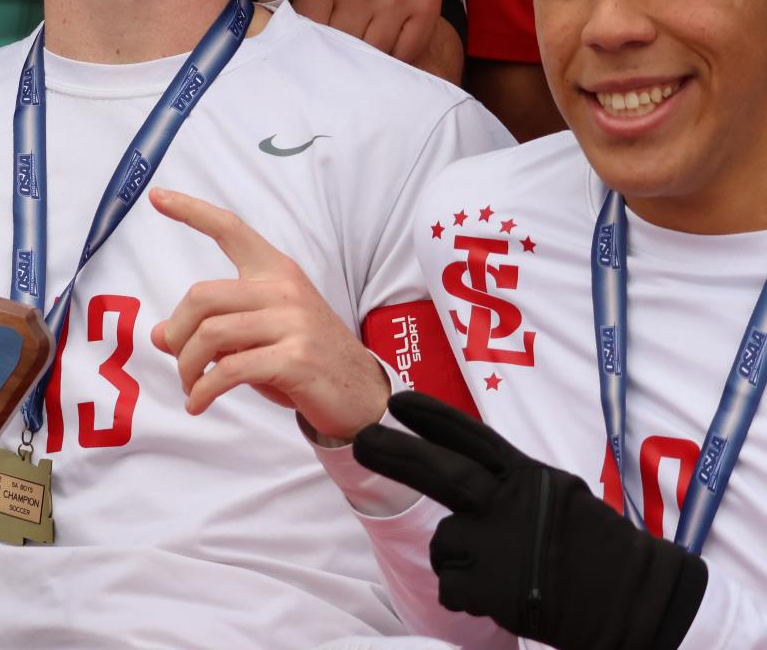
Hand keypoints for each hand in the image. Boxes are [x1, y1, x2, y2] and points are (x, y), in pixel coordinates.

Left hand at [148, 188, 388, 440]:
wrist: (362, 394)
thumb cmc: (304, 359)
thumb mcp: (258, 335)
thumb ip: (214, 326)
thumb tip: (159, 335)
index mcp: (275, 271)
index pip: (231, 230)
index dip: (192, 211)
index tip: (157, 196)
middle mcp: (283, 289)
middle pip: (201, 296)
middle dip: (177, 332)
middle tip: (178, 359)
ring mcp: (292, 322)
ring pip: (211, 333)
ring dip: (188, 365)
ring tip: (190, 385)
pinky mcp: (295, 359)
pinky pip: (230, 370)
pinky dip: (204, 390)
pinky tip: (198, 402)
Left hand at [259, 0, 445, 72]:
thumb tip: (254, 36)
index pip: (311, 35)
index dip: (305, 52)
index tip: (304, 61)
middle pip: (344, 49)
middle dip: (334, 61)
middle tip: (329, 71)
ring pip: (376, 56)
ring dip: (365, 64)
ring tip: (355, 64)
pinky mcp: (427, 3)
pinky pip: (409, 52)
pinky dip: (395, 61)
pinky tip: (383, 57)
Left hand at [355, 391, 707, 649]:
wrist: (642, 602)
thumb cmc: (599, 552)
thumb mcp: (559, 499)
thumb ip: (514, 485)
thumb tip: (466, 466)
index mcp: (531, 478)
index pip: (474, 439)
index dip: (435, 418)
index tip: (399, 402)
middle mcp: (513, 503)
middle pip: (442, 472)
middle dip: (396, 453)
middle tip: (361, 439)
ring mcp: (501, 544)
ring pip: (444, 543)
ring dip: (458, 559)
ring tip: (501, 573)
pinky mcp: (495, 586)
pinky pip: (452, 586)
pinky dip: (466, 595)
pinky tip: (500, 597)